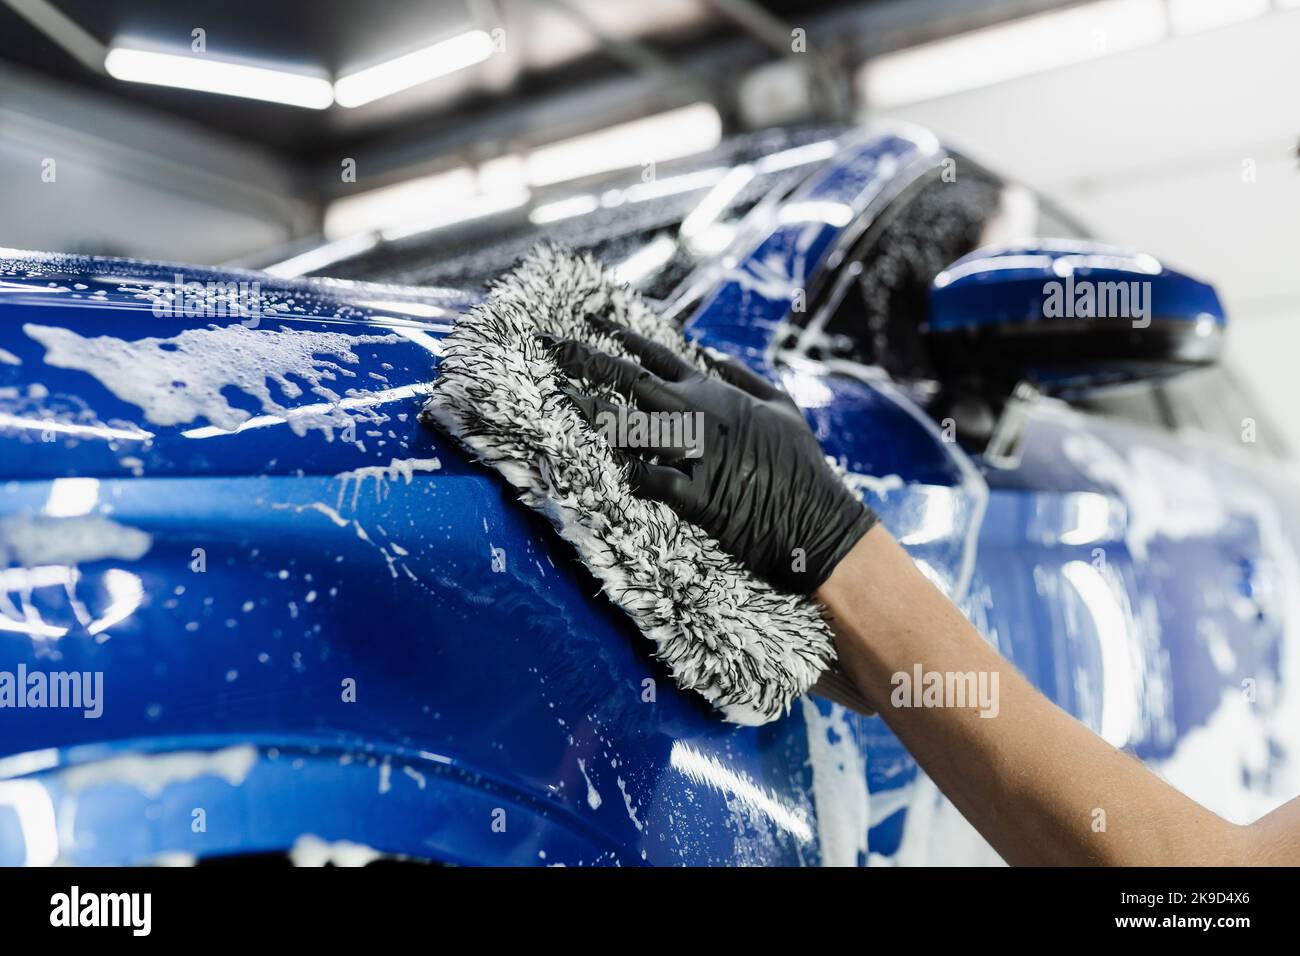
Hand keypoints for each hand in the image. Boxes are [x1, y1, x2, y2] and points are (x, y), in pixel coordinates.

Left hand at [546, 324, 876, 593]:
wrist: (816, 519)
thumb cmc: (801, 465)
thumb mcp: (782, 406)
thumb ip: (744, 377)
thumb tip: (712, 352)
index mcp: (715, 394)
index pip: (659, 354)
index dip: (621, 335)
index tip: (589, 320)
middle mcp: (698, 416)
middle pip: (630, 379)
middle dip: (587, 359)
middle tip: (549, 344)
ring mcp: (694, 454)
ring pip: (629, 424)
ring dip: (589, 409)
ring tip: (556, 395)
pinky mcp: (694, 495)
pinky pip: (648, 479)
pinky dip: (623, 470)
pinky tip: (596, 464)